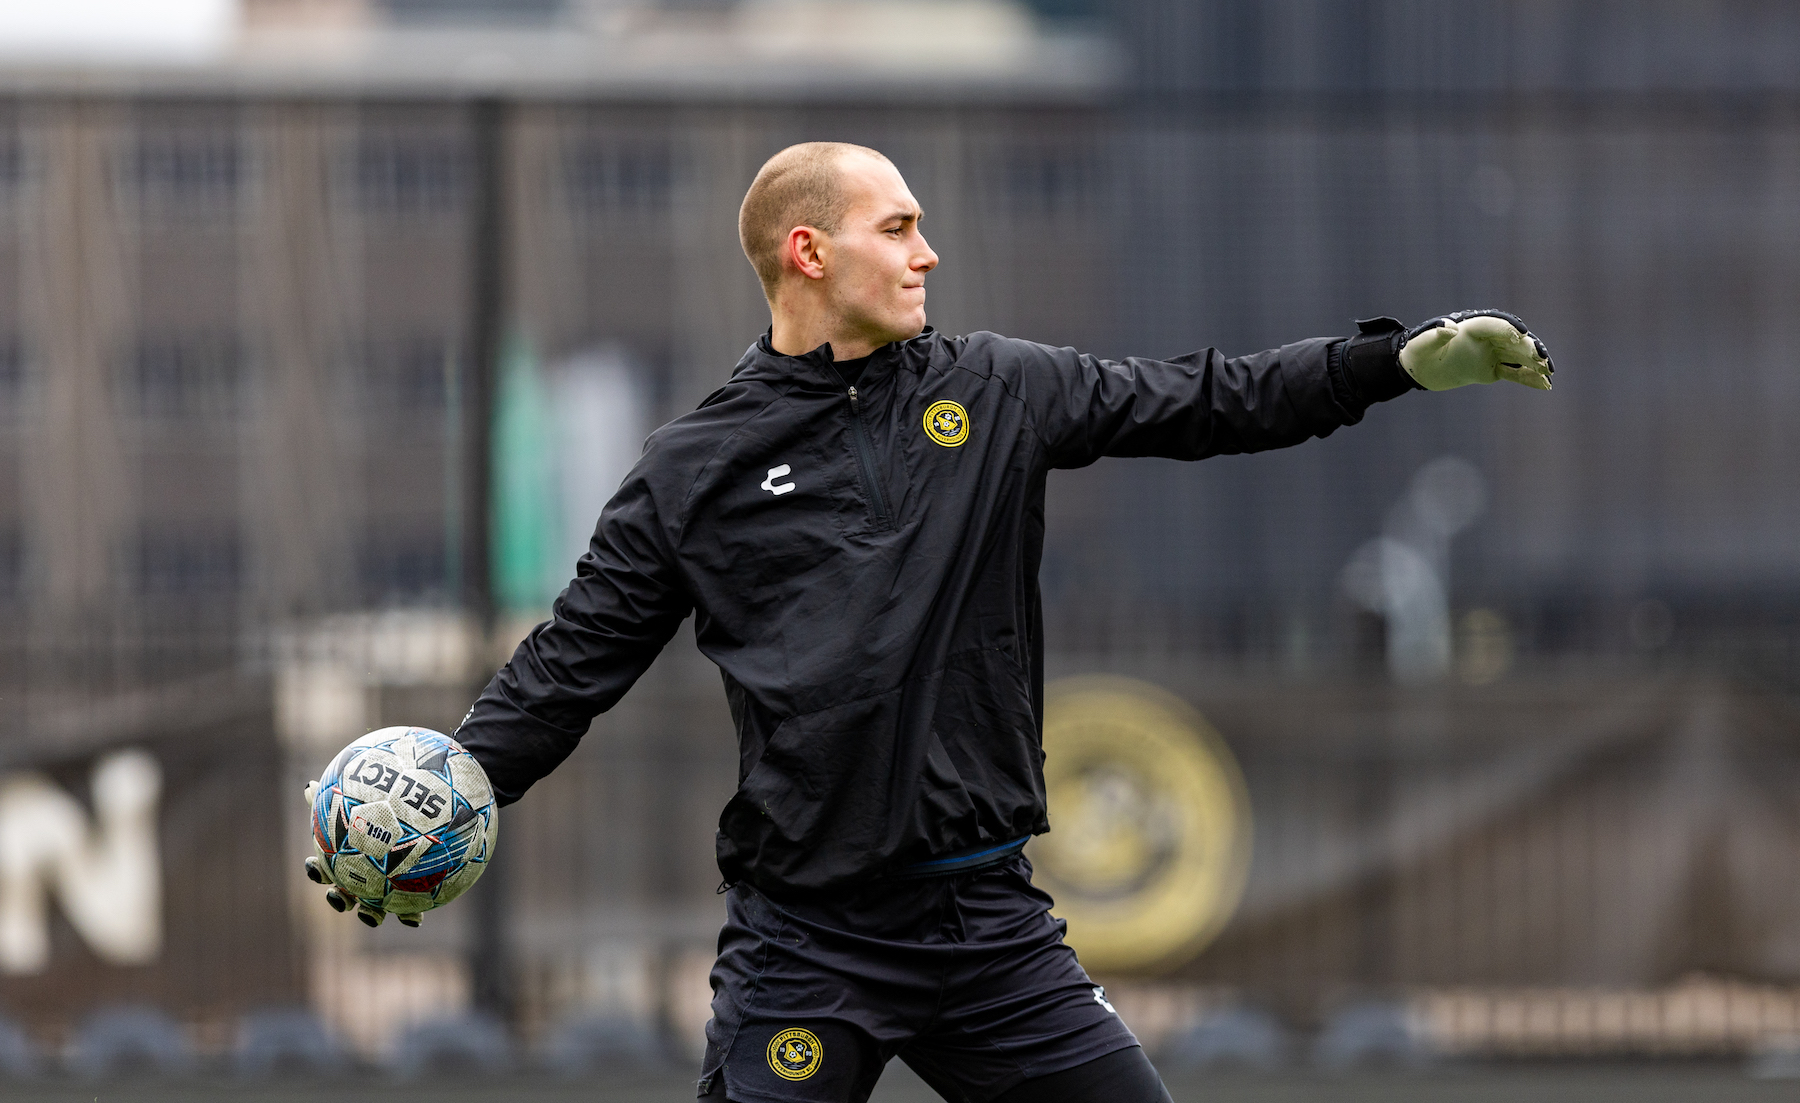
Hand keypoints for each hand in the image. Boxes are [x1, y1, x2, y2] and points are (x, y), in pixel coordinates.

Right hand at [302, 781, 422, 928]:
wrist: (428, 823)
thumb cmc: (389, 810)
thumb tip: (308, 785)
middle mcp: (362, 880)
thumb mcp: (364, 801)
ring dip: (369, 915)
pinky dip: (409, 917)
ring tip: (371, 915)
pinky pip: (408, 912)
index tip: (314, 864)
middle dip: (337, 899)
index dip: (316, 869)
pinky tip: (416, 917)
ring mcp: (384, 892)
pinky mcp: (410, 899)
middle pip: (343, 895)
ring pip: (372, 910)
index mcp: (348, 861)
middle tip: (337, 895)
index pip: (324, 868)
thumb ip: (339, 796)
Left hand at [1399, 310, 1553, 390]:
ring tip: (1550, 373)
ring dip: (1534, 363)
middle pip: (1513, 341)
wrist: (1418, 367)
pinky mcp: (1490, 369)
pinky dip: (1528, 378)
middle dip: (1529, 348)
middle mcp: (1486, 339)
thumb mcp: (1422, 343)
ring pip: (1518, 356)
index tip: (1523, 335)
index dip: (1509, 329)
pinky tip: (1545, 385)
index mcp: (1472, 327)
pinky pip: (1513, 373)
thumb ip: (1435, 335)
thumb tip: (1448, 327)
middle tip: (1542, 358)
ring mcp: (1491, 354)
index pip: (1496, 325)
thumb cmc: (1418, 350)